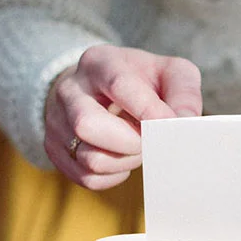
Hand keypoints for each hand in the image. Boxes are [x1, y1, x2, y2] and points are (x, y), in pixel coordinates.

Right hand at [44, 44, 201, 189]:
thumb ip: (184, 93)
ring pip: (89, 158)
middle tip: (151, 141)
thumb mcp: (170, 73)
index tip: (170, 127)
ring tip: (138, 147)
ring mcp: (56, 120)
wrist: (101, 88)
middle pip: (88, 125)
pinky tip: (123, 160)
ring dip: (125, 162)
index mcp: (100, 62)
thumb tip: (185, 121)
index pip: (119, 86)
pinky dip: (113, 177)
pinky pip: (86, 178)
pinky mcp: (55, 148)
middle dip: (130, 142)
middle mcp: (70, 89)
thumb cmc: (143, 82)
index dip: (148, 111)